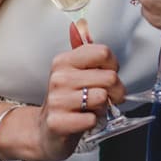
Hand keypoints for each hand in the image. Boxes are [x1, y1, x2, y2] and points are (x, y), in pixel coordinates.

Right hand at [33, 40, 126, 160]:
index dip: (113, 66)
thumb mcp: (74, 74)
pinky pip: (92, 119)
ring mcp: (57, 100)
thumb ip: (87, 55)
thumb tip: (84, 29)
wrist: (44, 131)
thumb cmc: (66, 101)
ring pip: (102, 98)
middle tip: (107, 98)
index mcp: (64, 61)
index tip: (107, 75)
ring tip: (91, 109)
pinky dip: (93, 122)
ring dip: (103, 108)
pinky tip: (82, 121)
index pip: (103, 52)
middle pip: (109, 77)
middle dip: (116, 91)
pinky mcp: (58, 122)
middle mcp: (59, 78)